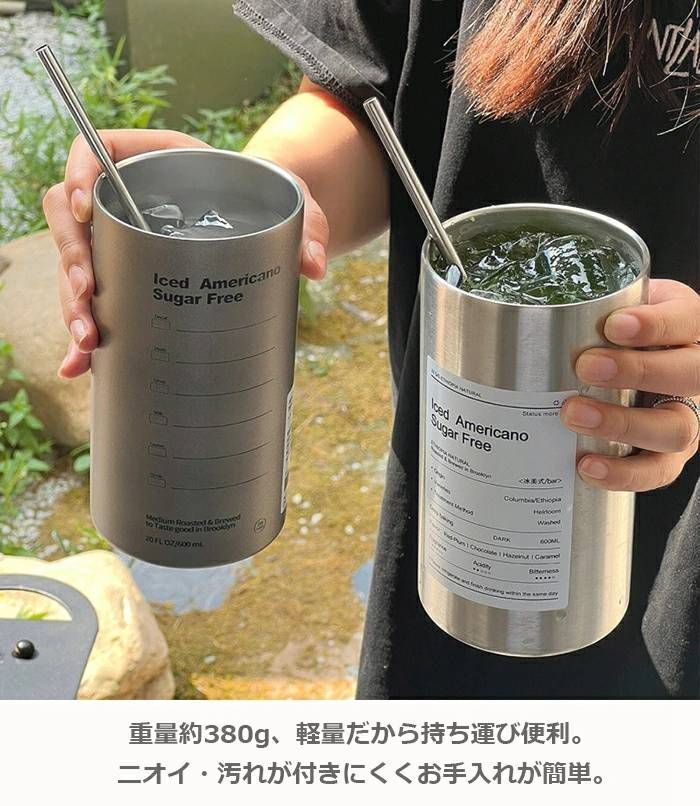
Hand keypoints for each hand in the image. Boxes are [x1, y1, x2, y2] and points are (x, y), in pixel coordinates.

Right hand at [42, 130, 328, 379]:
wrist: (265, 223)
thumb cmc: (270, 200)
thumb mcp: (291, 202)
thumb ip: (306, 224)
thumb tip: (314, 266)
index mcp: (158, 160)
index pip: (99, 151)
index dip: (80, 174)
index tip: (84, 208)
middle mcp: (129, 199)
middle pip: (73, 219)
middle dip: (72, 261)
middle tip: (89, 298)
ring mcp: (123, 240)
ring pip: (76, 265)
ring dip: (72, 304)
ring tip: (88, 342)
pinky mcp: (127, 277)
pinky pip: (94, 301)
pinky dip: (83, 334)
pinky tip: (79, 366)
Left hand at [560, 279, 699, 490]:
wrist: (631, 369)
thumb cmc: (620, 336)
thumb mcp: (618, 312)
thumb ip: (598, 311)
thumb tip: (539, 314)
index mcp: (689, 330)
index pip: (687, 321)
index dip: (656, 326)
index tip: (614, 325)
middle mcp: (696, 375)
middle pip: (687, 376)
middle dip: (636, 371)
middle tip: (586, 366)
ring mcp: (687, 418)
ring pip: (676, 429)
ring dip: (622, 424)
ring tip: (574, 414)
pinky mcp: (671, 455)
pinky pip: (656, 470)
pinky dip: (622, 472)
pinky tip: (587, 464)